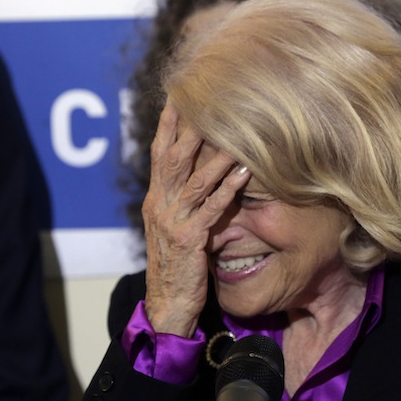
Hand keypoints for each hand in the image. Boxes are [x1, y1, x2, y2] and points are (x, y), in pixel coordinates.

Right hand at [141, 103, 249, 336]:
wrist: (167, 304)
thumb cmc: (175, 267)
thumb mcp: (171, 228)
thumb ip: (178, 201)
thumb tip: (191, 175)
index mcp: (155, 200)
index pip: (159, 153)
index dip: (169, 124)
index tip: (180, 95)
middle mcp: (160, 205)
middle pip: (174, 157)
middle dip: (190, 127)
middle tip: (207, 98)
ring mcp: (173, 221)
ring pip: (194, 179)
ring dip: (215, 153)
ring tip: (235, 130)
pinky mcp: (190, 239)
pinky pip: (211, 208)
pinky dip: (228, 188)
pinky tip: (244, 171)